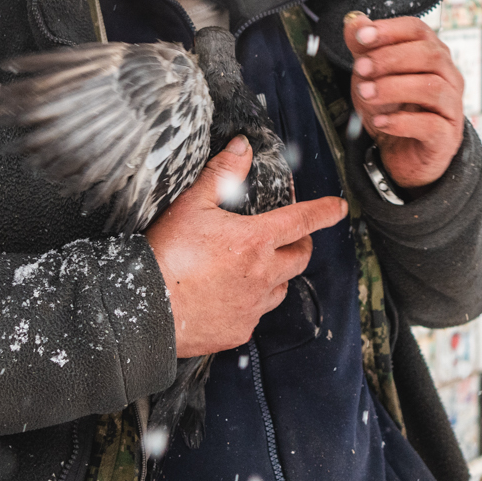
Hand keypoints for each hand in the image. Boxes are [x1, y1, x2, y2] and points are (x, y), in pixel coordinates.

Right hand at [145, 137, 347, 356]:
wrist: (143, 311)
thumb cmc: (164, 256)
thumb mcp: (190, 206)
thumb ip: (221, 176)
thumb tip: (241, 149)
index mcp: (255, 241)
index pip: (302, 220)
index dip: (324, 211)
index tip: (338, 208)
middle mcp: (262, 275)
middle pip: (300, 257)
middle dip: (302, 243)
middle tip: (293, 237)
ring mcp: (252, 306)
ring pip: (282, 288)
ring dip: (278, 274)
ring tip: (259, 265)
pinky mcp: (239, 330)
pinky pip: (256, 313)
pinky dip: (252, 301)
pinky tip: (232, 294)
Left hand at [343, 13, 464, 189]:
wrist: (401, 153)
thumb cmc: (392, 108)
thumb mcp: (371, 75)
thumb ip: (363, 48)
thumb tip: (354, 21)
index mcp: (432, 55)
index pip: (419, 30)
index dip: (390, 30)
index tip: (362, 36)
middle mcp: (448, 77)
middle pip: (430, 55)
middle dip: (390, 58)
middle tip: (361, 68)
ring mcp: (451, 107)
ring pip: (432, 87)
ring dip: (393, 87)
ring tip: (366, 93)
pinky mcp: (447, 136)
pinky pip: (431, 125)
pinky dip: (401, 122)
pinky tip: (380, 122)